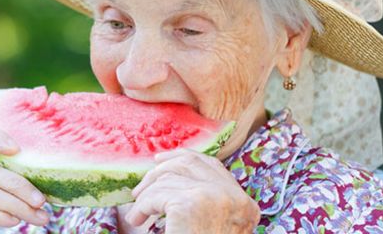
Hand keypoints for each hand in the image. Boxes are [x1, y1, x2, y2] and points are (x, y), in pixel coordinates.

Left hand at [126, 149, 259, 233]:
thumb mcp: (209, 225)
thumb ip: (202, 200)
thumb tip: (166, 167)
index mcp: (245, 205)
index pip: (211, 165)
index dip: (182, 158)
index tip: (159, 161)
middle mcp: (235, 198)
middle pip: (189, 163)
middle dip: (158, 173)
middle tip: (139, 190)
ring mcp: (215, 198)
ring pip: (168, 180)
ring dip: (146, 196)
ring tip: (137, 214)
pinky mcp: (191, 204)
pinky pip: (156, 196)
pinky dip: (142, 207)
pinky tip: (138, 219)